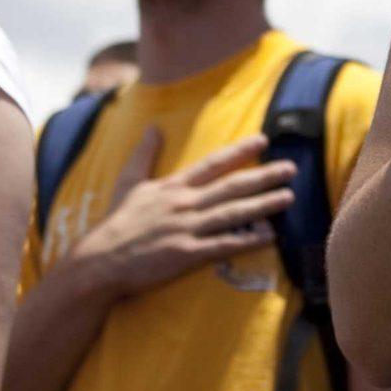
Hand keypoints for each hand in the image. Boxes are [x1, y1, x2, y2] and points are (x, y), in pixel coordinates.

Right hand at [69, 129, 297, 301]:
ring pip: (233, 213)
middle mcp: (184, 204)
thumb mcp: (128, 183)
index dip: (240, 151)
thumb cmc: (116, 224)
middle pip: (231, 186)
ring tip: (288, 197)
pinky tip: (270, 236)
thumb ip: (143, 155)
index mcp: (172, 186)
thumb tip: (152, 127)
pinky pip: (224, 245)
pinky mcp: (187, 254)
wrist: (99, 262)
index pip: (212, 163)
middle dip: (264, 176)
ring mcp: (187, 229)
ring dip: (264, 204)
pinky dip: (248, 240)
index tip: (264, 140)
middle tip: (291, 168)